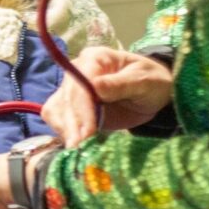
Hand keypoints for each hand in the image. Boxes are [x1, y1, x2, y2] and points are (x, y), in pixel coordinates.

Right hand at [41, 47, 173, 147]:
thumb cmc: (152, 81)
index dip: (81, 109)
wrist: (153, 93)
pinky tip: (76, 144)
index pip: (80, 83)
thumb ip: (120, 84)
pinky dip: (64, 132)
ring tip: (77, 149)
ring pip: (56, 109)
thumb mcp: (144, 81)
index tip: (87, 132)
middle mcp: (77, 72)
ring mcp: (73, 90)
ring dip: (64, 129)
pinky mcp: (73, 108)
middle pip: (64, 99)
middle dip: (71, 124)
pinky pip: (59, 119)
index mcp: (95, 59)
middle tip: (78, 146)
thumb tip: (94, 86)